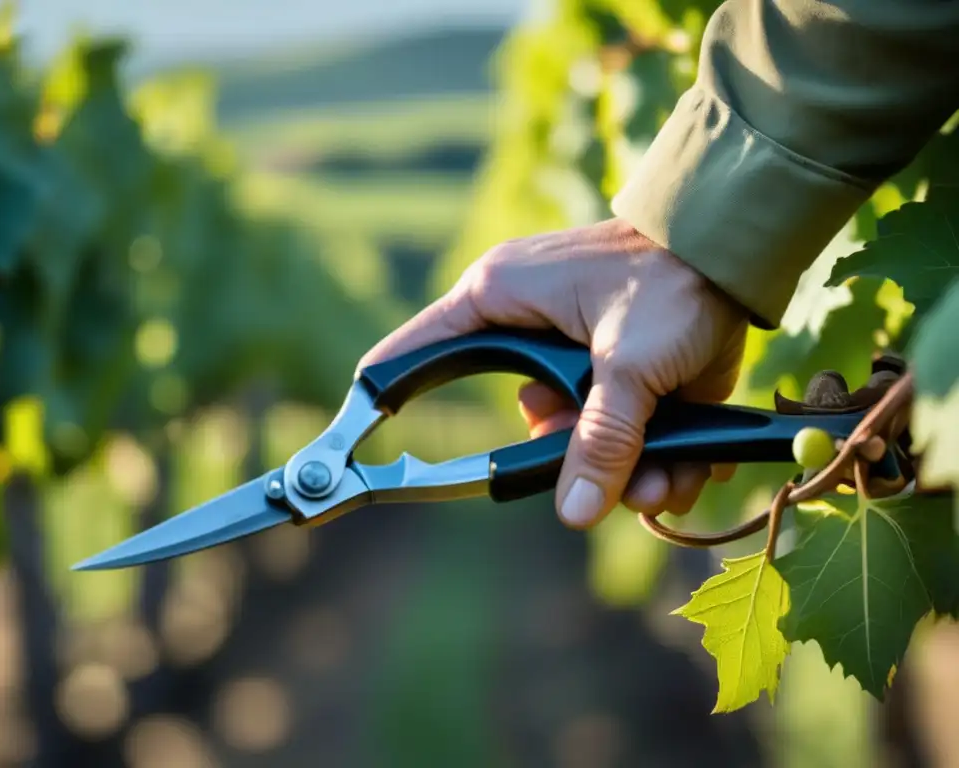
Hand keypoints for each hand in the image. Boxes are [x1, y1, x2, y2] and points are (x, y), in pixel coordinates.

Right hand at [357, 218, 748, 528]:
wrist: (739, 250)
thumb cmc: (673, 278)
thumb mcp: (630, 364)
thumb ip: (601, 441)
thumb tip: (575, 513)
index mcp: (501, 301)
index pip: (420, 351)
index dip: (386, 391)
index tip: (351, 432)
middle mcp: (527, 329)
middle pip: (520, 422)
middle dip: (575, 461)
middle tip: (618, 481)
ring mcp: (573, 354)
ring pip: (577, 436)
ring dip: (627, 471)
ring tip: (671, 480)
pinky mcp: (616, 371)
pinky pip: (615, 430)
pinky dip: (652, 458)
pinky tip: (689, 466)